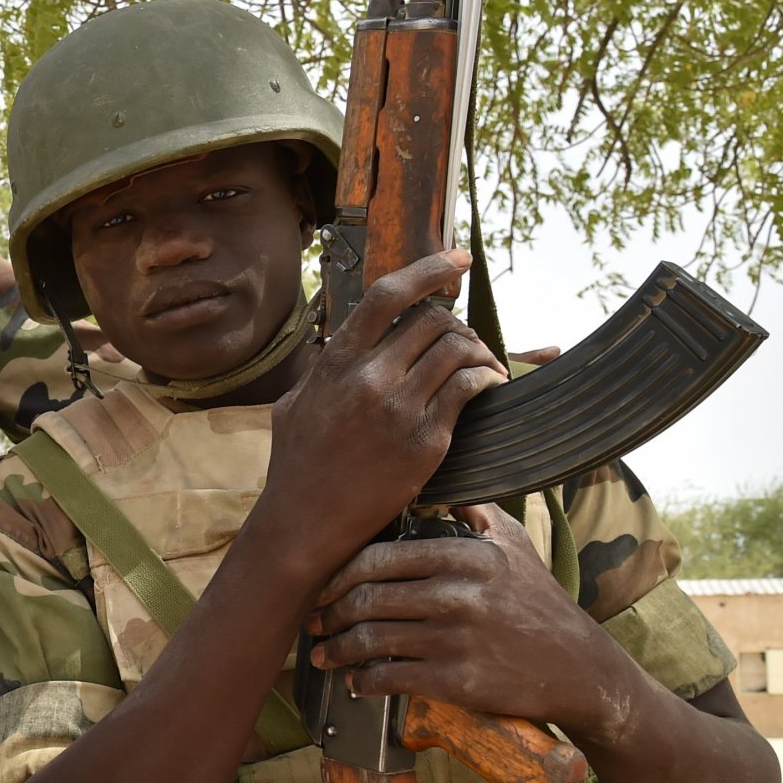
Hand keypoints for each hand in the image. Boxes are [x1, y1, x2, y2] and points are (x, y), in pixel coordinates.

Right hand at [265, 251, 505, 564]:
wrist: (305, 523)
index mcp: (336, 363)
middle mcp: (368, 379)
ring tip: (483, 366)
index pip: (387, 295)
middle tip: (465, 339)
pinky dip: (486, 380)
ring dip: (480, 352)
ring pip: (459, 351)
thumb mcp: (294, 405)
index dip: (429, 268)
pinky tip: (488, 387)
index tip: (458, 259)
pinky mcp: (425, 441)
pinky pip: (469, 390)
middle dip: (458, 324)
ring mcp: (398, 409)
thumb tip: (342, 346)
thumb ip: (323, 371)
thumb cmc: (296, 466)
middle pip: (434, 321)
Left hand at [306, 503, 616, 731]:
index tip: (323, 587)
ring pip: (372, 640)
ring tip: (325, 656)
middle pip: (366, 599)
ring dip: (338, 651)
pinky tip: (358, 682)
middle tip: (316, 622)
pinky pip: (390, 678)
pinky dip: (365, 682)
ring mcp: (456, 639)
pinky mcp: (457, 681)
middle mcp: (458, 593)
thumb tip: (438, 479)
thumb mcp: (514, 545)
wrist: (579, 667)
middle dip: (330, 614)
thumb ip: (474, 511)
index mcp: (463, 555)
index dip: (338, 575)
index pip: (377, 558)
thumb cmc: (539, 602)